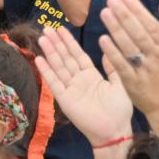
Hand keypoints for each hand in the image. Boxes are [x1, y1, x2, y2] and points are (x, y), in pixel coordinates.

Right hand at [35, 26, 132, 145]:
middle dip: (57, 43)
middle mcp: (79, 80)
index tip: (61, 29)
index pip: (78, 54)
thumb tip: (107, 49)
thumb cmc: (119, 110)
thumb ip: (112, 67)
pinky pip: (54, 83)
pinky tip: (39, 59)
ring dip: (50, 53)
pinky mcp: (65, 100)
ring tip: (43, 38)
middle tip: (47, 27)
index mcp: (91, 76)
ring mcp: (71, 89)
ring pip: (59, 67)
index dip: (69, 42)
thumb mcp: (119, 84)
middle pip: (65, 58)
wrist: (115, 131)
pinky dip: (46, 71)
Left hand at [98, 0, 158, 115]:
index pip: (151, 24)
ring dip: (116, 29)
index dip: (139, 10)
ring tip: (105, 13)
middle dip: (125, 15)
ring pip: (129, 47)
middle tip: (111, 0)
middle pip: (139, 33)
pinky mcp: (132, 82)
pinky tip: (102, 40)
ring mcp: (144, 70)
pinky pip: (122, 66)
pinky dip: (112, 53)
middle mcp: (156, 56)